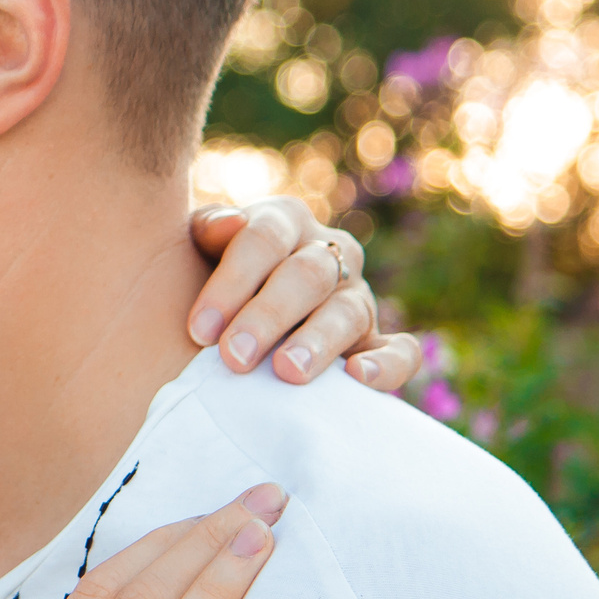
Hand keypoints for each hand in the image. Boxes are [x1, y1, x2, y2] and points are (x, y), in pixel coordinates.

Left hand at [186, 198, 420, 391]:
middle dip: (267, 317)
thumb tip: (230, 223)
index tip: (199, 330)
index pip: (263, 239)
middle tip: (234, 357)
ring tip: (287, 372)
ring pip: (346, 313)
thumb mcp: (199, 245)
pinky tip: (358, 378)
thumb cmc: (207, 273)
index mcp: (285, 220)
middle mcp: (329, 253)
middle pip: (306, 276)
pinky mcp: (376, 341)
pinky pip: (400, 352)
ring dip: (316, 343)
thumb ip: (207, 230)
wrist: (235, 309)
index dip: (231, 283)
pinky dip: (387, 365)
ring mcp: (356, 296)